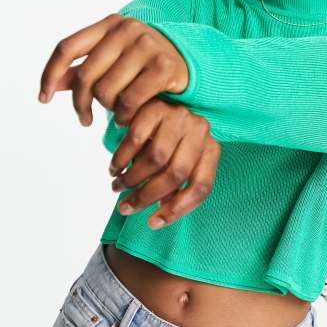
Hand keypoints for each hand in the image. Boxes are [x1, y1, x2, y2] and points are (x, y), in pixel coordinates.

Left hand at [38, 14, 188, 126]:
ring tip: (114, 114)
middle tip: (84, 118)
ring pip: (106, 91)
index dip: (50, 74)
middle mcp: (127, 30)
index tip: (44, 98)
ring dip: (107, 110)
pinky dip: (124, 116)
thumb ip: (84, 69)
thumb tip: (52, 86)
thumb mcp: (114, 60)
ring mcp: (147, 46)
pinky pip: (130, 101)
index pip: (67, 48)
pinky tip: (126, 120)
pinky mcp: (163, 67)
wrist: (190, 62)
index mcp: (110, 24)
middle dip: (80, 103)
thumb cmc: (145, 64)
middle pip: (85, 75)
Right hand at [109, 97, 220, 229]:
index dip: (178, 210)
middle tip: (125, 207)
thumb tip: (158, 216)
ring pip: (155, 159)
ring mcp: (179, 116)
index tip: (152, 223)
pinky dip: (121, 158)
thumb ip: (172, 187)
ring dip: (131, 179)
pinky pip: (135, 139)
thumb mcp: (175, 161)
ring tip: (117, 186)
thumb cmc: (165, 140)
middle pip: (176, 174)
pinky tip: (114, 167)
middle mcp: (200, 130)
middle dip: (146, 197)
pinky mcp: (155, 107)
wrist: (151, 102)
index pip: (201, 186)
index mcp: (211, 148)